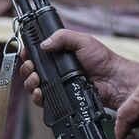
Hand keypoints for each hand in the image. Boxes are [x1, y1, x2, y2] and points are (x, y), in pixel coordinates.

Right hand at [19, 29, 138, 109]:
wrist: (113, 80)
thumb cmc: (102, 60)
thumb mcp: (82, 41)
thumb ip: (63, 37)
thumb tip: (44, 44)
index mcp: (58, 54)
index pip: (36, 54)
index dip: (27, 54)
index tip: (25, 53)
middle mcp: (55, 70)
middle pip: (31, 70)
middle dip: (26, 69)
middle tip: (31, 67)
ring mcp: (56, 84)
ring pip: (33, 85)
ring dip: (30, 82)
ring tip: (36, 80)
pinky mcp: (60, 98)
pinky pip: (42, 100)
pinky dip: (37, 97)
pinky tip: (40, 93)